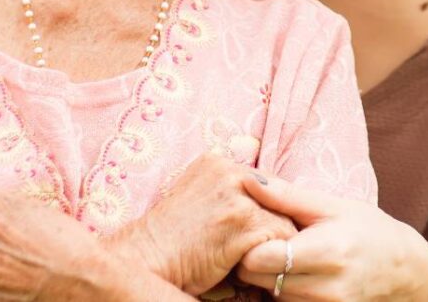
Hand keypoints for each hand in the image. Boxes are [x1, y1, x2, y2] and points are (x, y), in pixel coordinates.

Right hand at [109, 151, 297, 294]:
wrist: (145, 260)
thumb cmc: (170, 240)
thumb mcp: (198, 199)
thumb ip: (228, 192)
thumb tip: (267, 201)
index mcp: (216, 162)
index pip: (264, 183)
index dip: (265, 209)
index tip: (256, 230)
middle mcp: (229, 170)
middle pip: (278, 198)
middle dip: (273, 223)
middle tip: (262, 245)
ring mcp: (238, 195)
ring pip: (283, 219)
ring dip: (273, 242)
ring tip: (254, 256)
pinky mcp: (245, 223)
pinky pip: (280, 239)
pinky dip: (272, 257)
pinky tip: (251, 265)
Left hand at [234, 175, 427, 301]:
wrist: (403, 268)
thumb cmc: (368, 230)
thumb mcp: (332, 206)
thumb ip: (286, 196)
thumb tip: (246, 180)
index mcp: (326, 252)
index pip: (259, 259)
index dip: (250, 245)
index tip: (260, 231)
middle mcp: (326, 287)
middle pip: (259, 280)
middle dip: (256, 261)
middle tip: (271, 242)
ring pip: (271, 294)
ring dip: (272, 277)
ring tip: (290, 258)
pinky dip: (287, 291)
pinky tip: (301, 275)